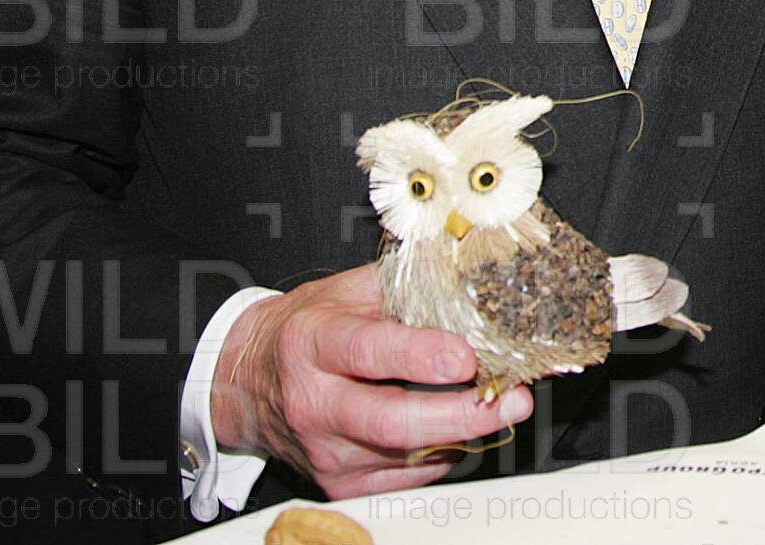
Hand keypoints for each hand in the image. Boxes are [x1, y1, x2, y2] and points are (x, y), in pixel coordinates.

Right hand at [210, 264, 532, 499]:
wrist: (251, 382)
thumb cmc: (308, 330)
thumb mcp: (347, 291)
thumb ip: (406, 286)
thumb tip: (472, 281)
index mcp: (312, 343)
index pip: (368, 352)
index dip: (420, 357)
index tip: (466, 358)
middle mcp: (313, 402)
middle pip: (392, 422)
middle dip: (461, 414)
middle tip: (513, 399)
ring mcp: (325, 450)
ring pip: (406, 455)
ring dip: (463, 432)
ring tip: (500, 405)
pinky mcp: (338, 483)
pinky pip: (406, 477)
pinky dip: (442, 453)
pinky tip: (456, 426)